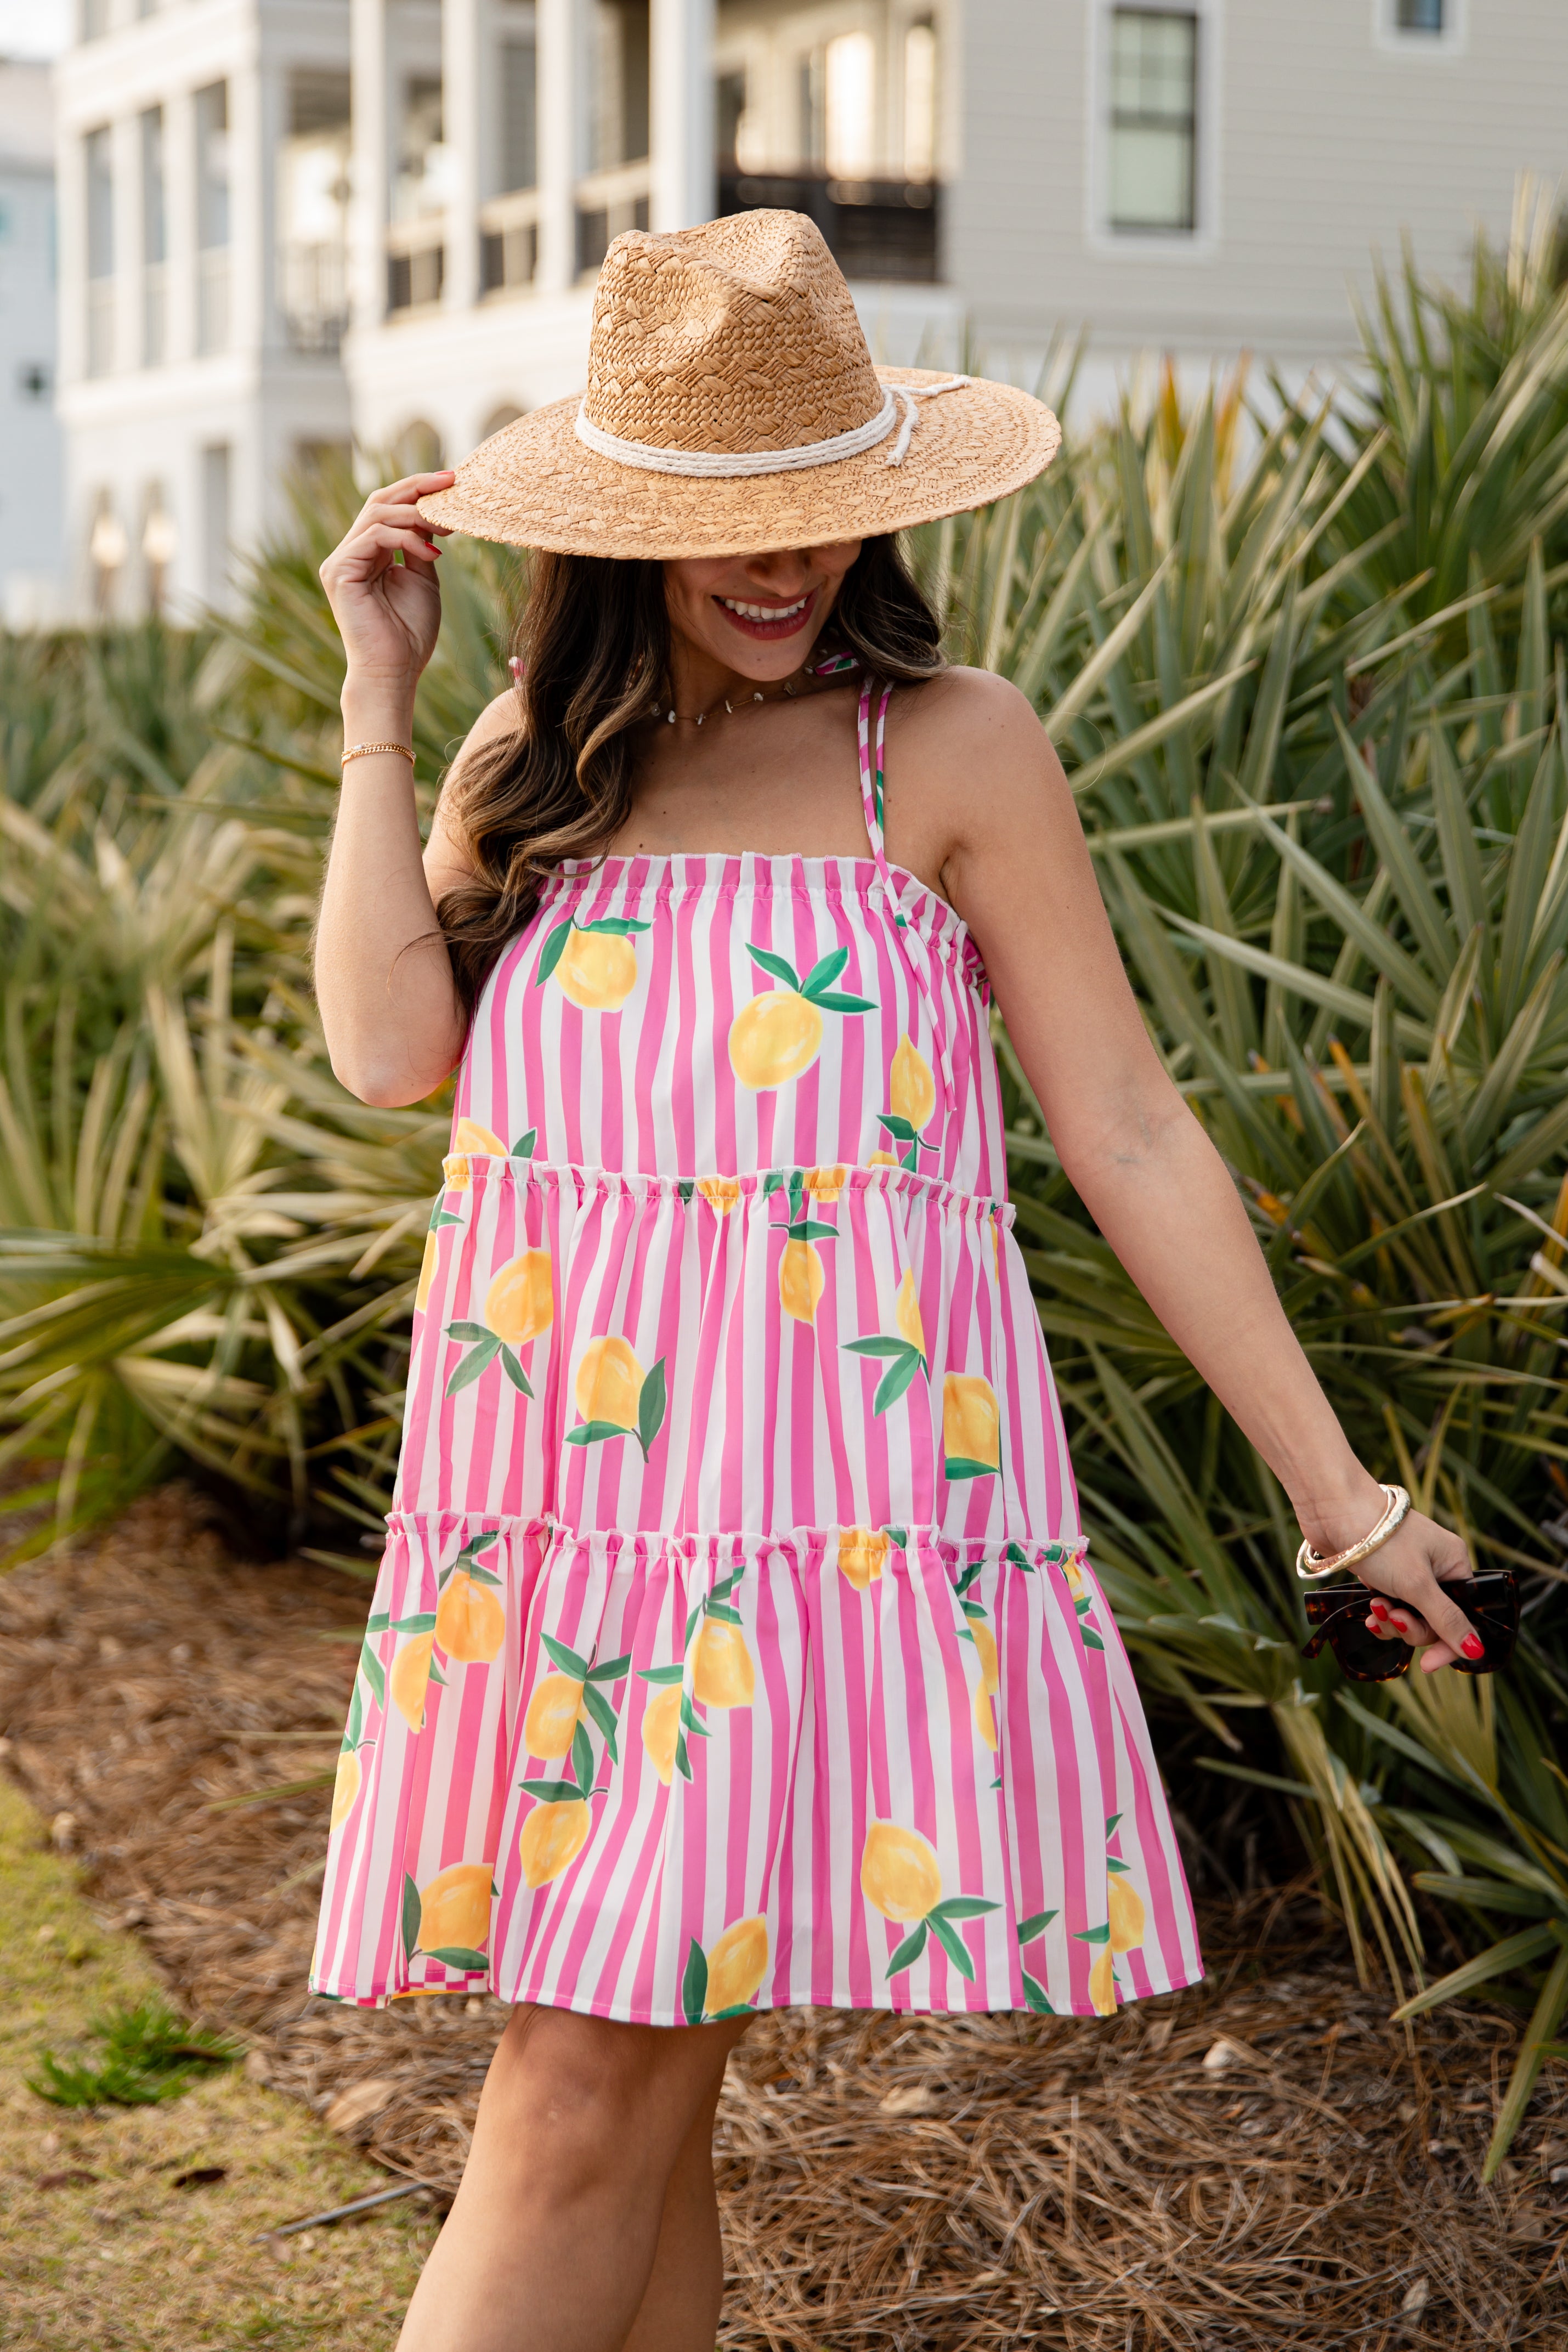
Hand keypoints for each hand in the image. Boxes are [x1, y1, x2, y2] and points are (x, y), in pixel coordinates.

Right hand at [319, 472, 453, 695]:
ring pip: (377, 514)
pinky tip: (431, 552)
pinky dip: (405, 538)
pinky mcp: (338, 571)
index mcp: (369, 552)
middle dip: (418, 488)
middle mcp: (350, 552)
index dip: (418, 490)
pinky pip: (373, 536)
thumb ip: (421, 545)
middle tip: (452, 482)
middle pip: (380, 501)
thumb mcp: (424, 579)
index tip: (453, 482)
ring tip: (447, 526)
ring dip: (416, 514)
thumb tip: (433, 514)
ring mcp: (341, 560)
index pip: (390, 507)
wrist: (395, 671)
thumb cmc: (410, 633)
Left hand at [1342, 1509, 1480, 1672]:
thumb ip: (1445, 1619)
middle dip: (1412, 1627)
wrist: (1335, 1511)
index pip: (1464, 1615)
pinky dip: (1381, 1616)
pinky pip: (1391, 1609)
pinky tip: (1370, 1614)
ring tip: (1376, 1608)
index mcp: (1454, 1564)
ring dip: (1393, 1621)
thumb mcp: (1417, 1584)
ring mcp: (1408, 1573)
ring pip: (1411, 1618)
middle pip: (1435, 1621)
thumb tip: (1475, 1651)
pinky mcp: (1384, 1576)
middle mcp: (1436, 1568)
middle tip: (1392, 1617)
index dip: (1449, 1643)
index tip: (1429, 1664)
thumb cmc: (1381, 1540)